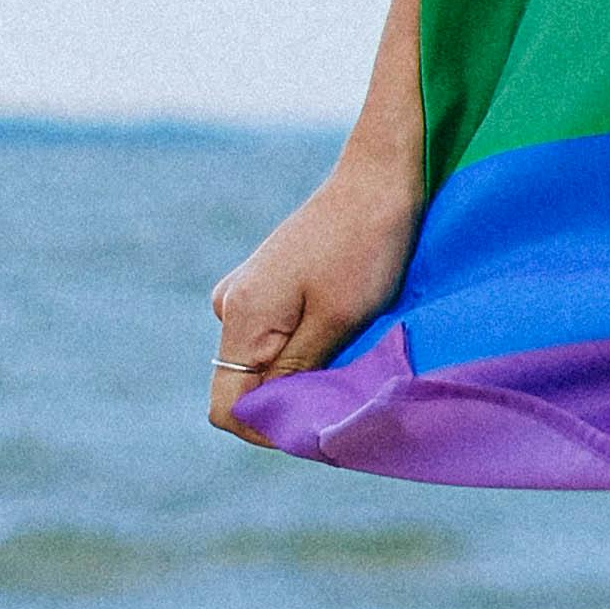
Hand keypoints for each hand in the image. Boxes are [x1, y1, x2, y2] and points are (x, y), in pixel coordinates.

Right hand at [209, 154, 421, 430]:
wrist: (381, 178)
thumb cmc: (365, 245)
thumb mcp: (336, 320)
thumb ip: (296, 372)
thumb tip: (270, 421)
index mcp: (240, 318)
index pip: (228, 409)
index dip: (270, 430)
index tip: (322, 423)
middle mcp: (231, 308)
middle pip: (245, 389)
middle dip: (290, 403)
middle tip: (347, 391)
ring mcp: (247, 295)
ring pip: (263, 367)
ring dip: (302, 376)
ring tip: (351, 355)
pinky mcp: (268, 287)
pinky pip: (275, 341)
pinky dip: (306, 351)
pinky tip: (344, 335)